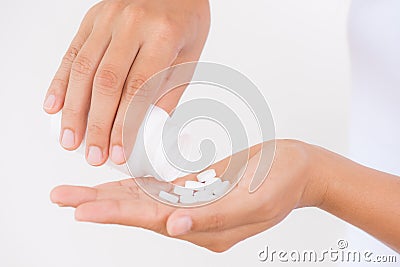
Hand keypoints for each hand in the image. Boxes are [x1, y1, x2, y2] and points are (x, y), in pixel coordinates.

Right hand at [43, 0, 209, 165]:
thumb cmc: (185, 22)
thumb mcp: (189, 58)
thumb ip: (167, 93)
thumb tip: (146, 130)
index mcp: (162, 35)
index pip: (138, 89)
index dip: (124, 125)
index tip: (118, 152)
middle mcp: (131, 24)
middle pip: (106, 83)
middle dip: (97, 125)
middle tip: (92, 155)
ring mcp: (107, 19)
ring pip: (83, 70)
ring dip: (74, 110)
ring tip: (70, 139)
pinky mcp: (92, 18)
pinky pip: (72, 52)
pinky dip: (61, 82)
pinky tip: (54, 106)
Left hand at [50, 140, 327, 251]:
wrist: (298, 167)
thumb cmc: (282, 181)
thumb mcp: (255, 201)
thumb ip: (213, 217)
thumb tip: (174, 228)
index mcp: (207, 228)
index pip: (152, 220)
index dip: (116, 212)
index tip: (81, 207)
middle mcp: (194, 220)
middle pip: (139, 212)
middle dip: (100, 204)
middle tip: (62, 197)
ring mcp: (194, 204)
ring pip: (144, 201)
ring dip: (110, 196)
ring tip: (77, 193)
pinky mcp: (196, 189)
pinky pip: (159, 190)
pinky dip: (134, 187)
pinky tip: (114, 185)